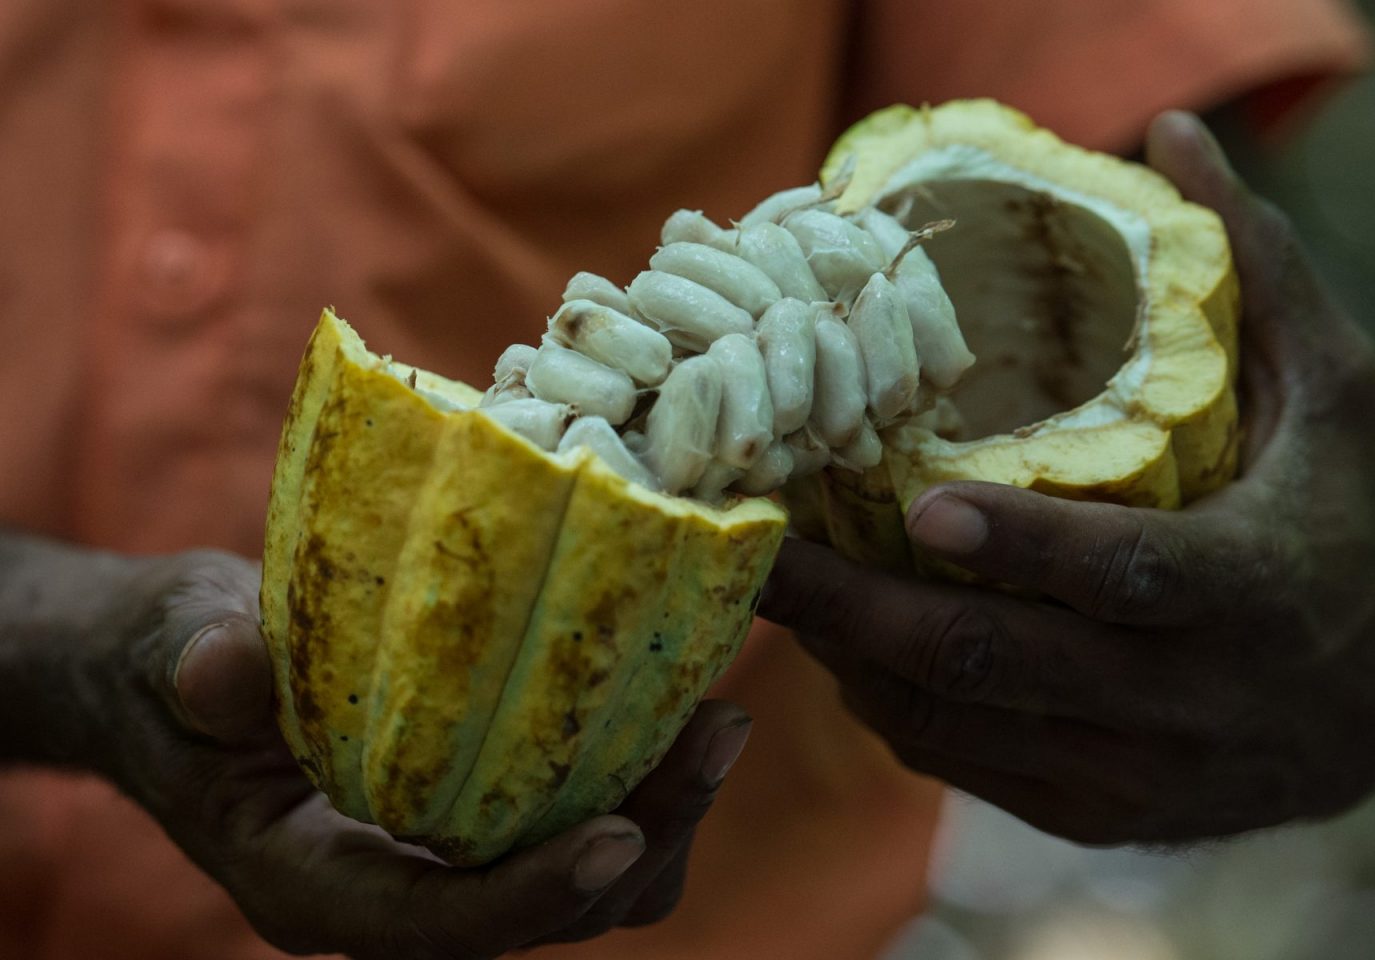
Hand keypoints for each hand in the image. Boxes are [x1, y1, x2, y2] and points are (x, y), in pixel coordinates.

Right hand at [85, 549, 746, 957]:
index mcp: (312, 883)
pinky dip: (643, 785)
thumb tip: (221, 666)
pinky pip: (588, 832)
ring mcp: (446, 867)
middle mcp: (393, 897)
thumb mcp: (172, 646)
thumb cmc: (171, 663)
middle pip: (543, 919)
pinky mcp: (485, 824)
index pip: (433, 927)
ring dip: (665, 819)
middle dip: (641, 842)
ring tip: (717, 718)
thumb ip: (199, 664)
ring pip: (590, 894)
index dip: (528, 898)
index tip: (621, 836)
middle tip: (716, 732)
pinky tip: (673, 705)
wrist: (178, 674)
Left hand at [759, 111, 1374, 845]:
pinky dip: (887, 706)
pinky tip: (845, 646)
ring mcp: (1129, 773)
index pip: (1124, 575)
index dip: (1022, 547)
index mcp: (1250, 592)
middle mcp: (1183, 700)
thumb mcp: (1330, 401)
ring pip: (956, 727)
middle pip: (995, 664)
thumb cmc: (1330, 526)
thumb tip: (1181, 141)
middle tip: (762, 556)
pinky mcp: (1088, 812)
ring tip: (780, 587)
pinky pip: (958, 767)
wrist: (1369, 709)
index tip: (919, 506)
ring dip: (851, 658)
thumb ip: (1260, 276)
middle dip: (859, 613)